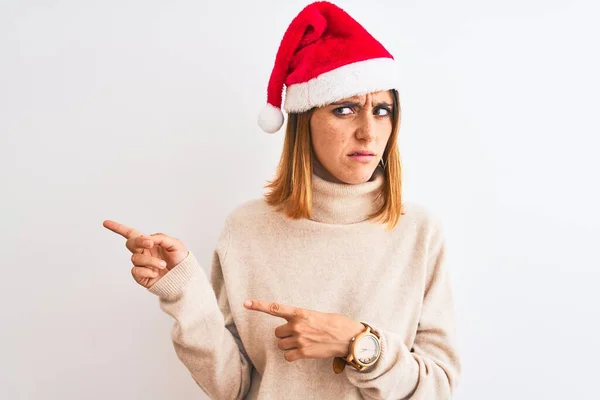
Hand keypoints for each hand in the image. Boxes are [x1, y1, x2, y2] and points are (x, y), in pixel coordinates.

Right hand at [103, 219, 188, 287]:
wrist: (185, 277)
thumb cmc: (181, 260)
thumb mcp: (175, 244)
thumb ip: (160, 238)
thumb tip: (147, 238)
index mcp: (149, 243)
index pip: (131, 234)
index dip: (118, 228)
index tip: (105, 222)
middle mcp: (143, 252)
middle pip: (130, 243)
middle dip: (139, 242)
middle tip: (150, 244)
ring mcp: (141, 265)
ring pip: (135, 258)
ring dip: (150, 261)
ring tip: (163, 265)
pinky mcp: (141, 277)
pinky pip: (136, 271)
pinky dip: (147, 271)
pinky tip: (156, 273)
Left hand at [244, 300, 364, 361]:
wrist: (349, 338)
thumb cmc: (335, 323)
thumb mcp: (316, 314)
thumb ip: (301, 317)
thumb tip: (292, 322)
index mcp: (300, 313)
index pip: (275, 308)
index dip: (259, 306)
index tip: (246, 303)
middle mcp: (297, 325)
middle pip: (277, 332)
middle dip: (285, 333)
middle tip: (299, 333)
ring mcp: (300, 340)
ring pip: (281, 344)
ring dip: (288, 344)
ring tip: (303, 342)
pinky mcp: (304, 352)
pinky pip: (287, 356)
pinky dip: (292, 355)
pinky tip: (302, 351)